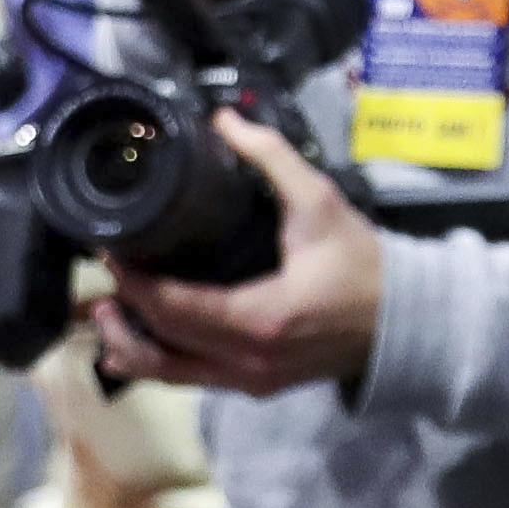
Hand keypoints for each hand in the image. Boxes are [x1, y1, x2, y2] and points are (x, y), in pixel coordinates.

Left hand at [86, 112, 383, 399]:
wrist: (405, 320)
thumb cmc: (361, 264)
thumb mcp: (319, 203)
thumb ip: (271, 159)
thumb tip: (225, 120)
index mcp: (260, 317)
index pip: (174, 307)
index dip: (134, 281)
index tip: (111, 249)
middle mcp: (247, 361)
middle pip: (162, 344)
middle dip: (123, 311)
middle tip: (103, 274)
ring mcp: (249, 381)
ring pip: (170, 374)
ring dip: (131, 346)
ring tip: (105, 314)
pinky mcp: (255, 386)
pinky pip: (193, 380)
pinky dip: (161, 361)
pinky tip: (141, 341)